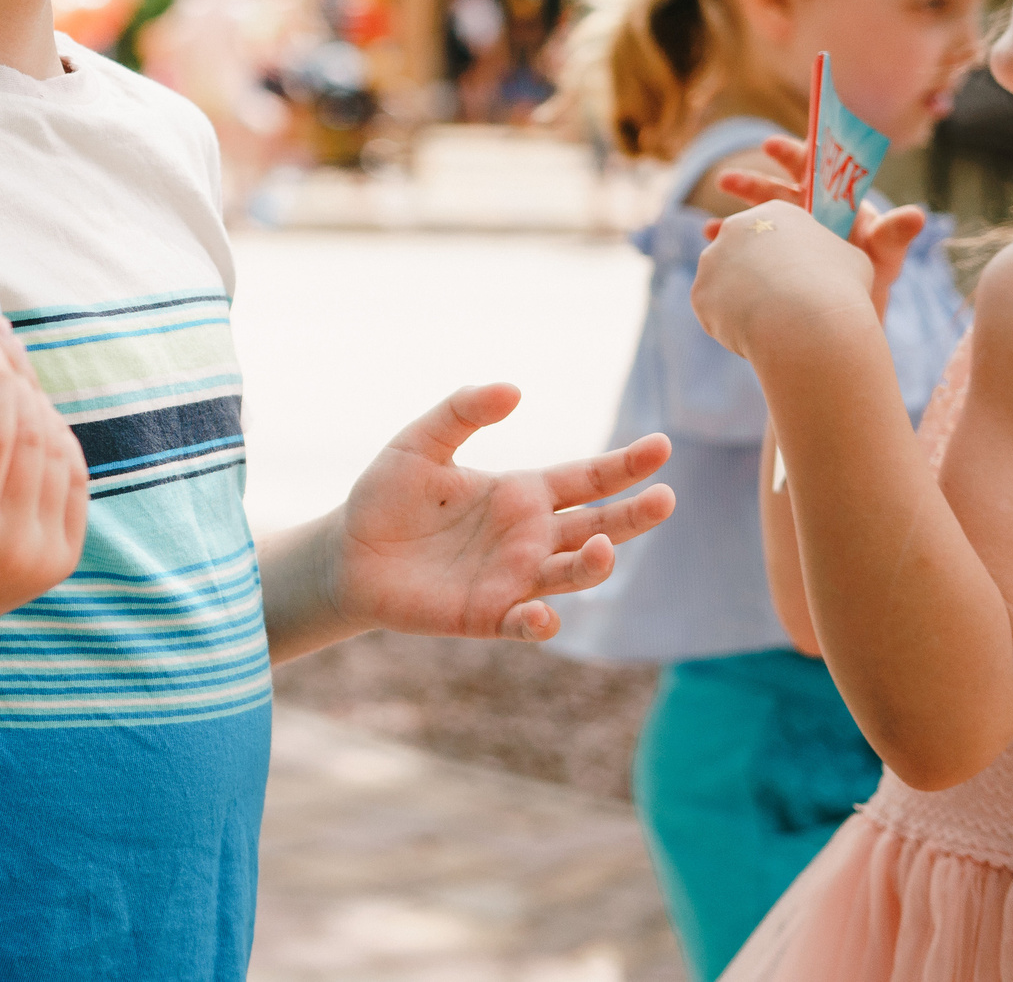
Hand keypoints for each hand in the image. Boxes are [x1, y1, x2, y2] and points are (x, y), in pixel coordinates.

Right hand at [0, 316, 89, 655]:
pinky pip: (72, 478)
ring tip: (7, 368)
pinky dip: (56, 437)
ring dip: (37, 402)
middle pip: (32, 437)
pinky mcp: (60, 560)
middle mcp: (15, 551)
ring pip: (58, 451)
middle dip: (16, 377)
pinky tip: (29, 412)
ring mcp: (45, 560)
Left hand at [331, 384, 675, 642]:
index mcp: (522, 494)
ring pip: (572, 576)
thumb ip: (462, 412)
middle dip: (634, 517)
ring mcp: (515, 579)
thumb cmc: (386, 495)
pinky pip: (526, 623)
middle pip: (598, 527)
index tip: (662, 446)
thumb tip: (513, 388)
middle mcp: (531, 538)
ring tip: (604, 548)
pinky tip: (542, 611)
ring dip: (594, 565)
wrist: (347, 553)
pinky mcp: (488, 616)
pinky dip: (540, 621)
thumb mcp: (419, 442)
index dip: (625, 465)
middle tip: (665, 499)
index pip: (587, 478)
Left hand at [693, 197, 879, 360]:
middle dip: (758, 275)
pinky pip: (716, 310)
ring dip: (744, 300)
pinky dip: (733, 324)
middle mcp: (736, 228)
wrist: (807, 321)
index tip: (797, 275)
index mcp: (775, 213)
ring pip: (726, 282)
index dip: (786, 254)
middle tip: (780, 302)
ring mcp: (713, 259)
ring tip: (773, 323)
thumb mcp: (852, 260)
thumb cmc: (839, 288)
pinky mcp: (700, 292)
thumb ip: (831, 256)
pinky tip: (755, 334)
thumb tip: (829, 266)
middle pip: (745, 252)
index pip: (775, 229)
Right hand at [710, 135, 924, 321]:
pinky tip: (715, 256)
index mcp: (833, 205)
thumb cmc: (873, 284)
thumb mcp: (884, 257)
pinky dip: (729, 250)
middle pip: (775, 194)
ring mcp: (788, 242)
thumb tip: (917, 215)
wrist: (851, 326)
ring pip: (756, 222)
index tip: (769, 146)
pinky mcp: (772, 265)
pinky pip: (746, 252)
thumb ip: (893, 234)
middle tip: (726, 182)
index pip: (811, 171)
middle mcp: (807, 219)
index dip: (790, 155)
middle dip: (750, 185)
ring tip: (711, 227)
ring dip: (733, 220)